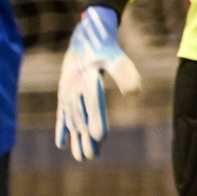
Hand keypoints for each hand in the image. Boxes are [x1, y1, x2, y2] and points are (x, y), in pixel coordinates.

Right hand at [55, 5, 138, 161]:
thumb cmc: (106, 49)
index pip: (92, 105)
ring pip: (71, 120)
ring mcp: (66, 93)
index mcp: (88, 80)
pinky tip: (61, 144)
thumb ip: (126, 75)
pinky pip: (62, 115)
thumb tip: (135, 94)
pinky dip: (61, 129)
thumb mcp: (118, 58)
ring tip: (81, 157)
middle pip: (80, 118)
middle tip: (91, 157)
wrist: (86, 37)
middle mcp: (74, 89)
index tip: (100, 138)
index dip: (96, 121)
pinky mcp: (64, 94)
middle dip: (85, 139)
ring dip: (75, 140)